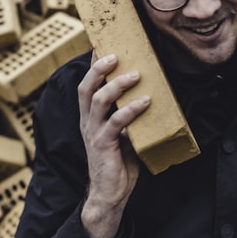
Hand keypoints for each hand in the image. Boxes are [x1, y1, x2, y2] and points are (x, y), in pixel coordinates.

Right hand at [77, 50, 149, 237]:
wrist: (110, 194)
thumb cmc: (119, 163)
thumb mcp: (125, 133)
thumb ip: (129, 116)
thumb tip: (150, 94)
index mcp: (91, 116)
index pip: (88, 84)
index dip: (92, 64)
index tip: (101, 43)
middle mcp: (88, 121)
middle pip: (86, 87)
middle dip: (98, 68)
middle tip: (115, 54)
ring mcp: (93, 133)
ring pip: (97, 101)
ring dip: (116, 85)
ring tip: (135, 75)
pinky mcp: (103, 145)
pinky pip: (115, 123)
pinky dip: (131, 110)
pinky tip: (146, 102)